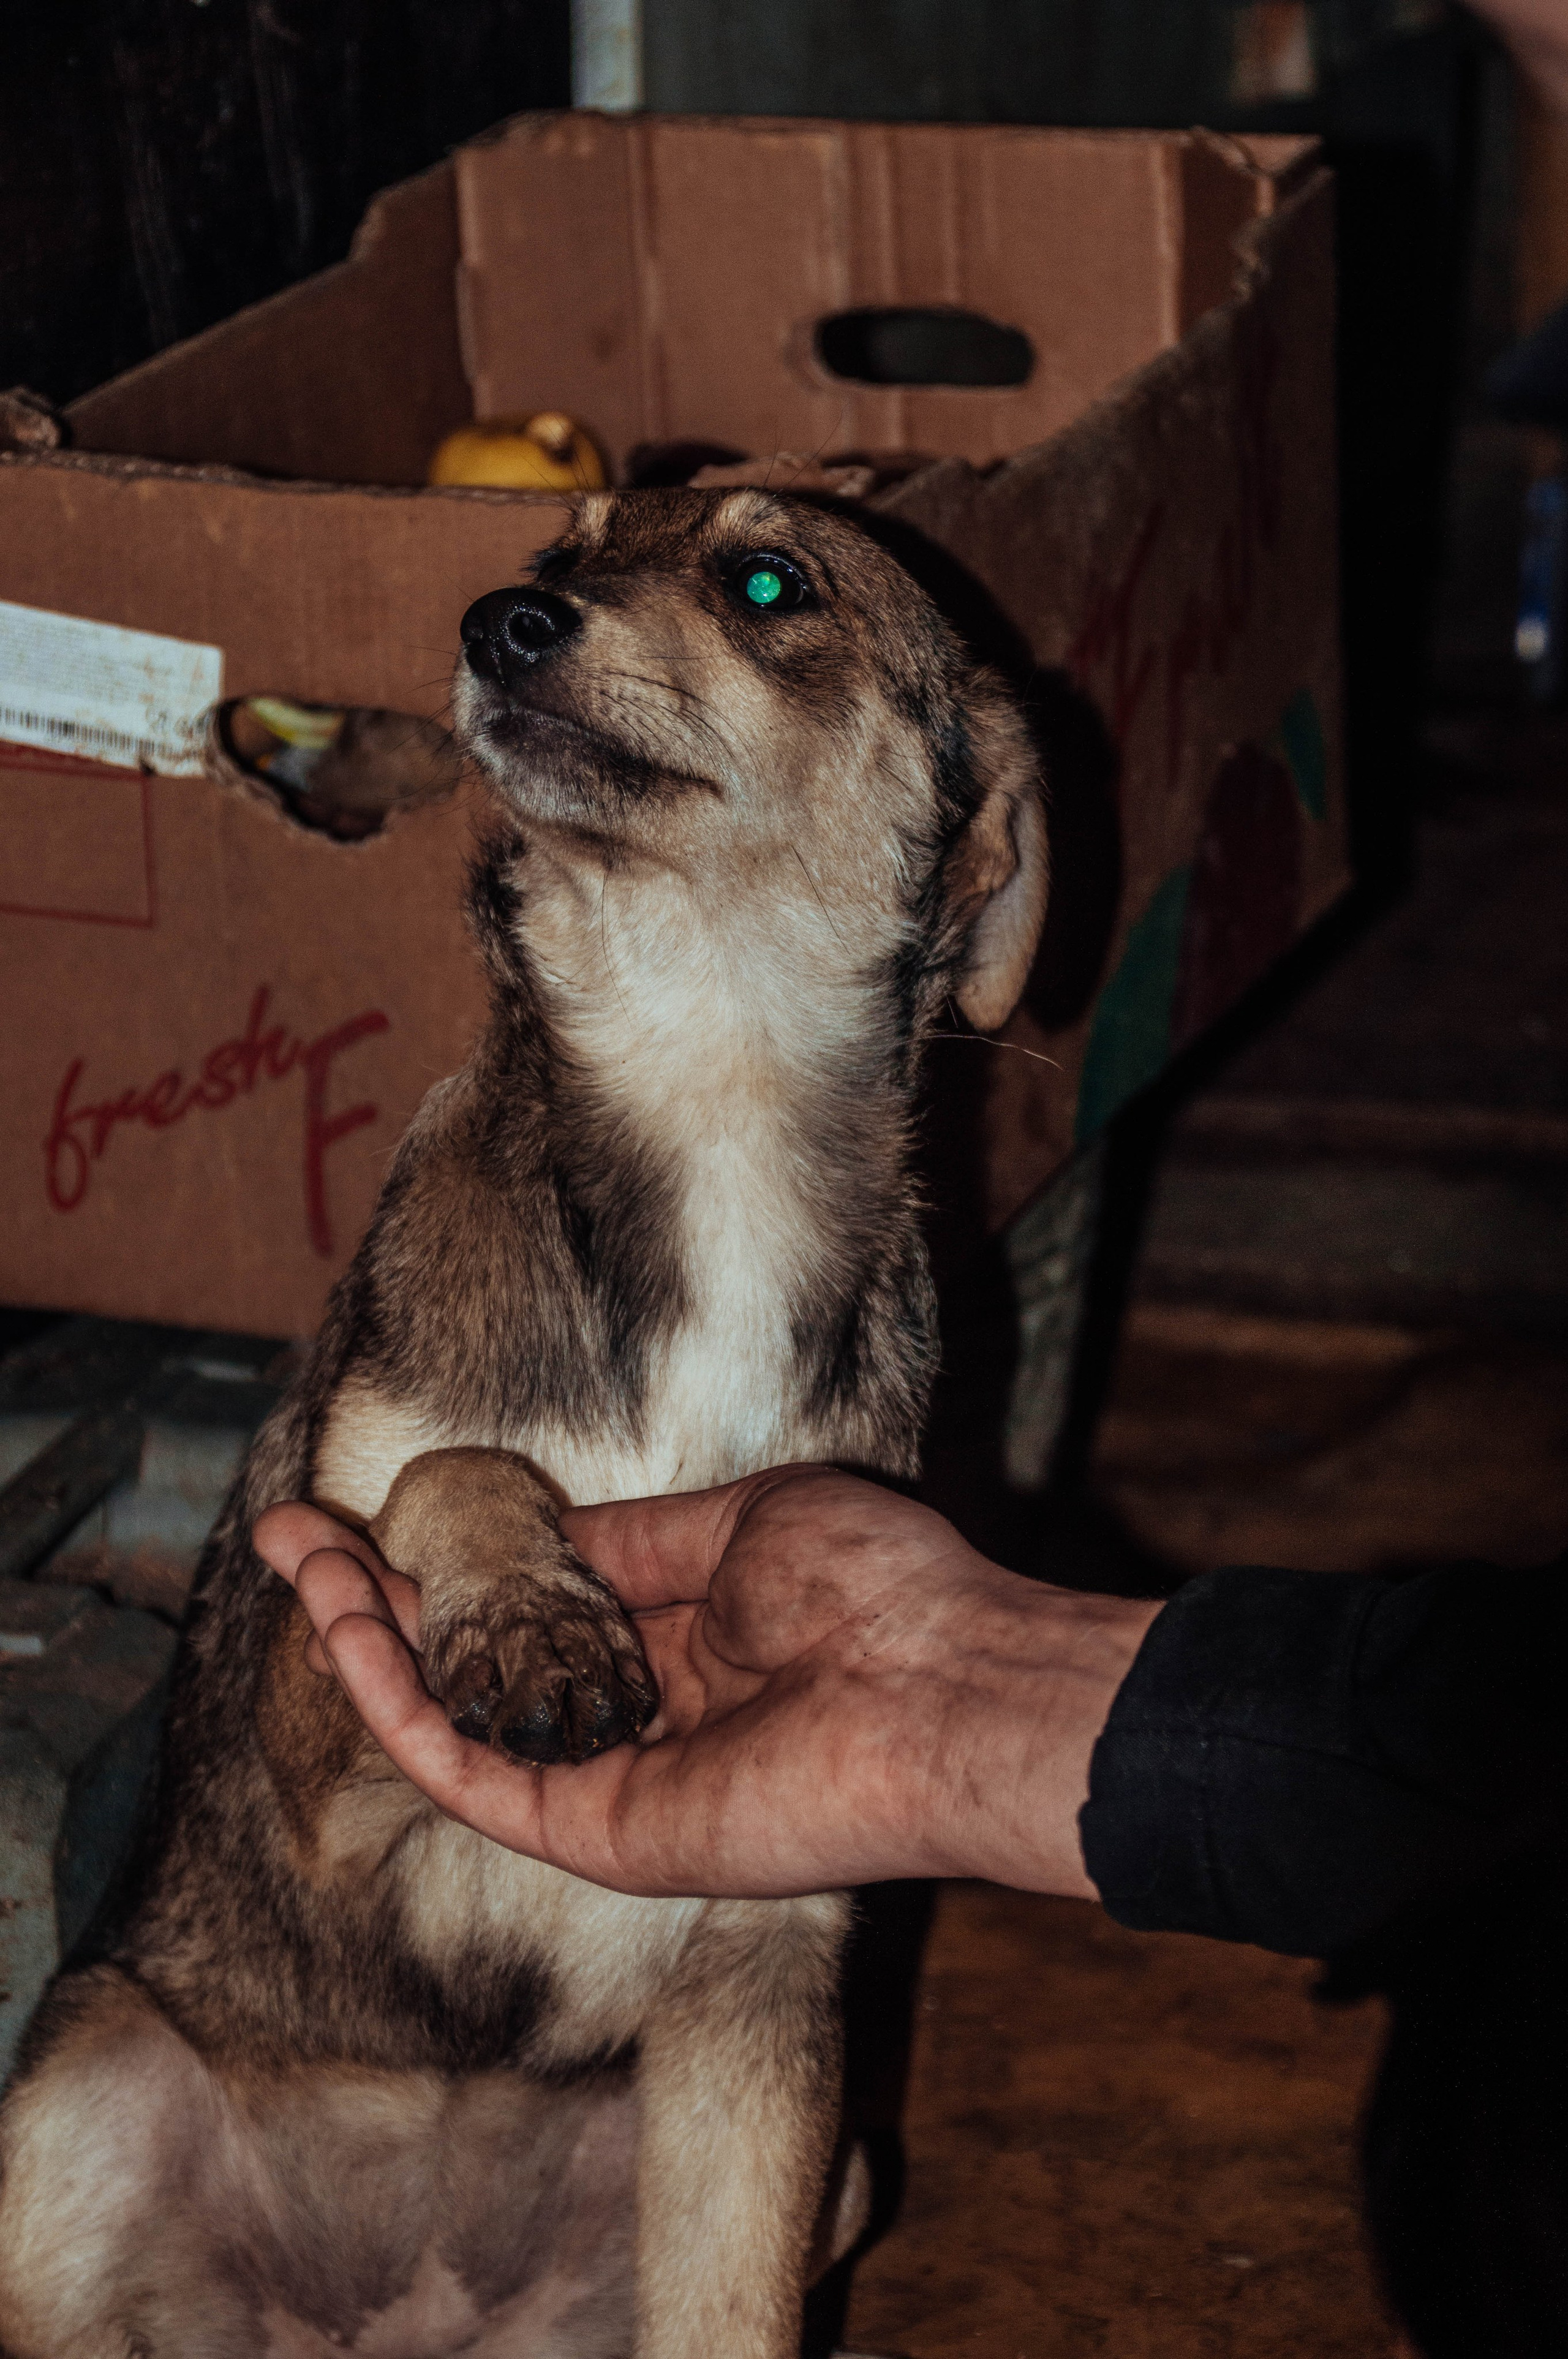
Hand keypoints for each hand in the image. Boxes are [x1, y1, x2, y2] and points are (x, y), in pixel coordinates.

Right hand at [253, 1466, 1160, 1901]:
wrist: (943, 1687)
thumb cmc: (874, 1588)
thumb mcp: (743, 1518)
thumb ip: (633, 1538)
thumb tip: (540, 1527)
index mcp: (682, 1632)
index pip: (533, 1600)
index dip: (451, 1556)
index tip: (374, 1508)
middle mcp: (636, 1709)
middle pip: (477, 1662)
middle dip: (378, 1601)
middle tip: (289, 1539)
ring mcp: (611, 1777)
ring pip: (458, 1721)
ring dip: (369, 1648)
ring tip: (301, 1572)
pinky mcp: (597, 1833)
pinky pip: (475, 1775)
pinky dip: (404, 1711)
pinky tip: (350, 1640)